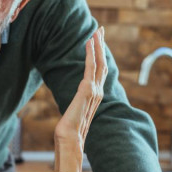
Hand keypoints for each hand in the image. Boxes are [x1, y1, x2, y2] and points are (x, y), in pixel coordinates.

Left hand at [54, 27, 106, 171]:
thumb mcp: (73, 114)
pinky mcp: (88, 91)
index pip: (99, 71)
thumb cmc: (69, 132)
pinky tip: (89, 42)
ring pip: (99, 63)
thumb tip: (73, 108)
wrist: (69, 141)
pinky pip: (91, 67)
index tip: (96, 41)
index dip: (99, 55)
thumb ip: (77, 107)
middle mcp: (98, 92)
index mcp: (95, 96)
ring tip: (96, 31)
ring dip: (98, 45)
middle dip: (101, 45)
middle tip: (99, 29)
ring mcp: (95, 91)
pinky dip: (91, 53)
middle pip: (102, 63)